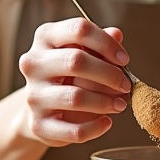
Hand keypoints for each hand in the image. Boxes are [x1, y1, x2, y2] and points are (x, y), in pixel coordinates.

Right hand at [17, 17, 131, 146]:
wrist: (41, 109)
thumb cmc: (68, 74)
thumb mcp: (83, 53)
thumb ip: (99, 43)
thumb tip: (116, 34)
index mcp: (45, 37)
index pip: (79, 29)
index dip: (107, 44)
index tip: (124, 60)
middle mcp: (33, 64)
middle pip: (76, 61)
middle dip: (109, 74)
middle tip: (126, 85)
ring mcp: (33, 95)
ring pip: (76, 97)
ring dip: (105, 102)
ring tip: (120, 104)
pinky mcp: (38, 124)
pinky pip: (74, 129)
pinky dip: (96, 127)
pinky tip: (106, 122)